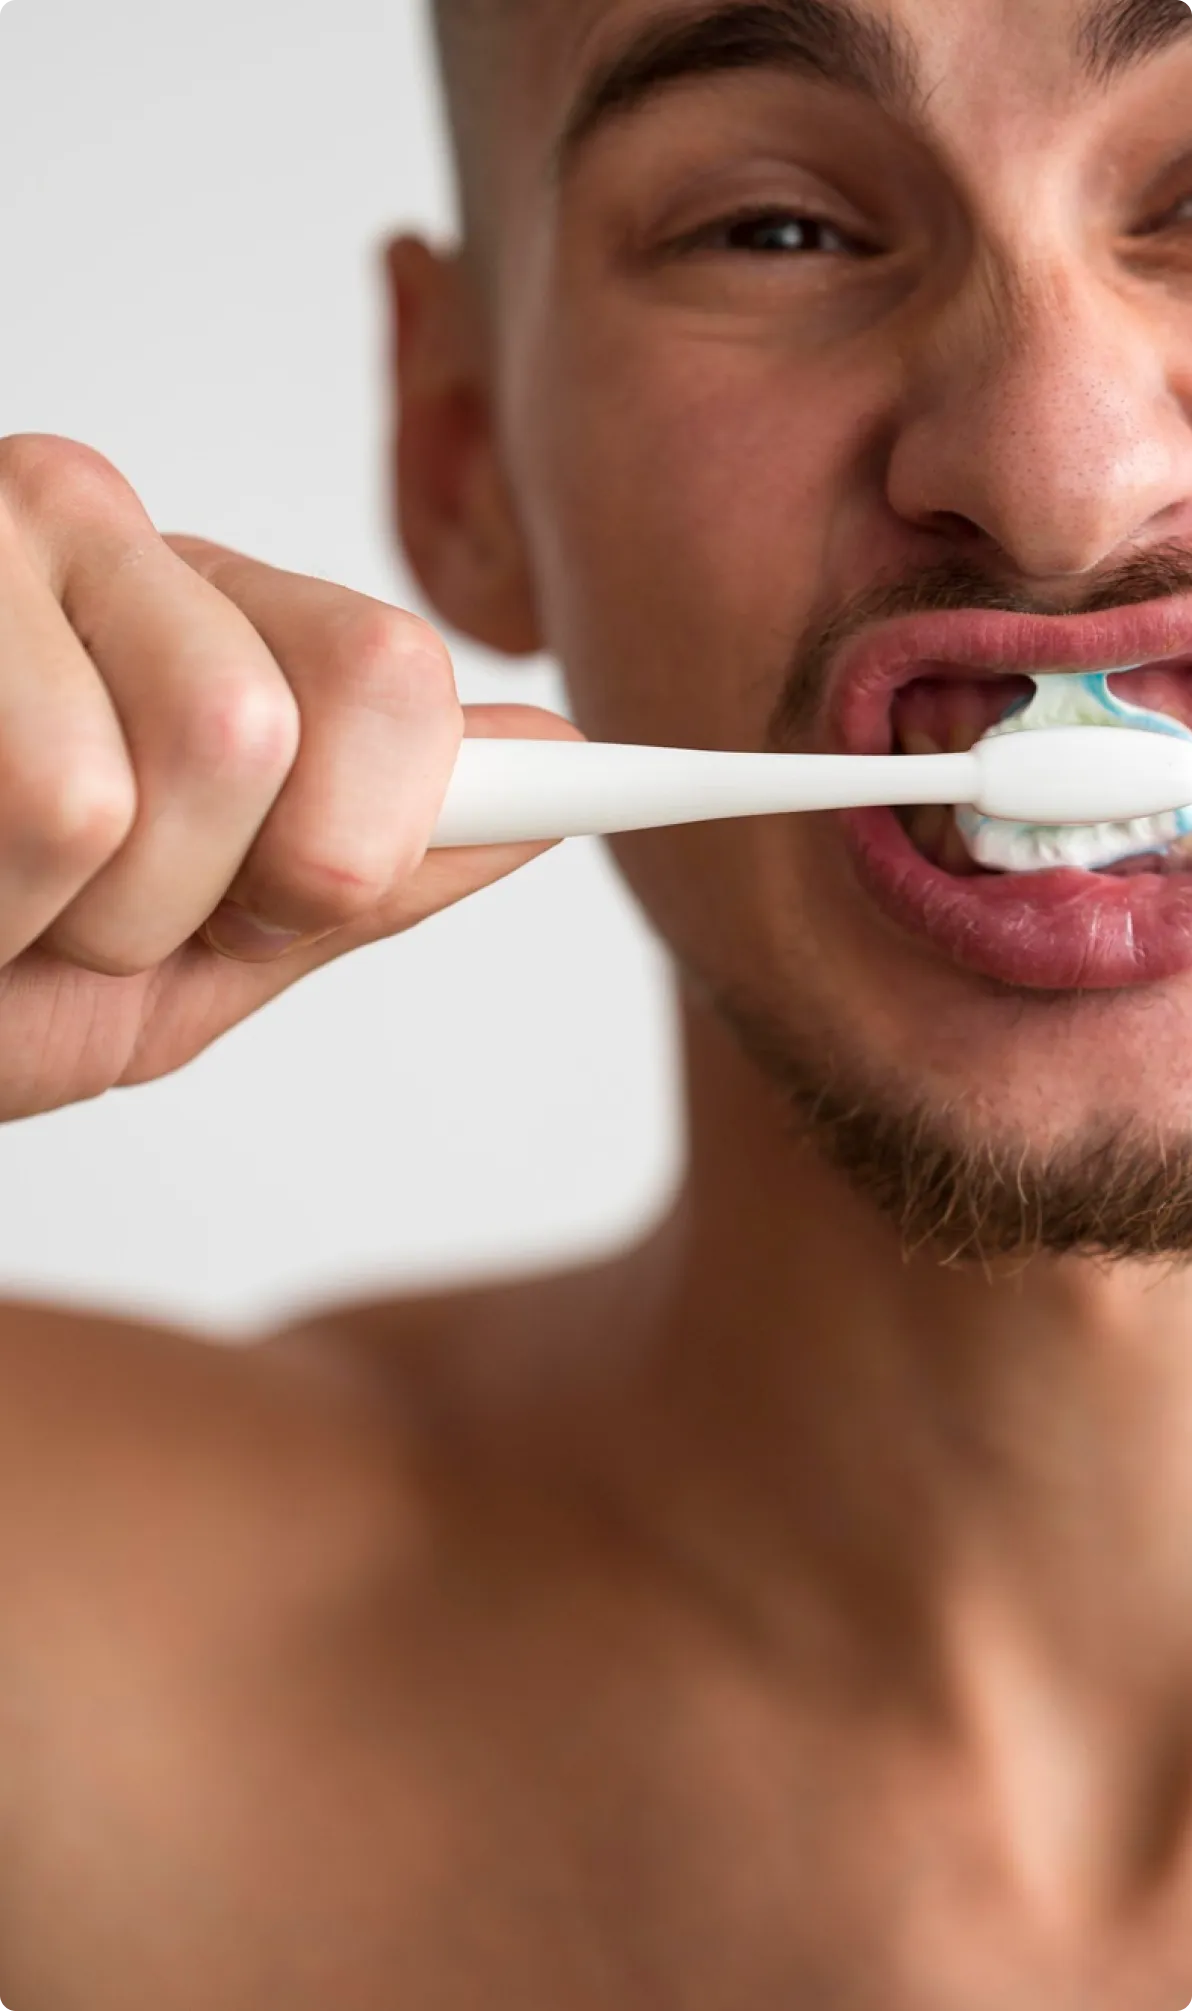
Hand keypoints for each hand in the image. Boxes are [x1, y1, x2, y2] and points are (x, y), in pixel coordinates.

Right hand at [0, 435, 580, 1121]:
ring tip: (13, 899)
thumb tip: (557, 773)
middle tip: (110, 914)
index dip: (417, 799)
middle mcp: (111, 538)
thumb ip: (362, 868)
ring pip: (218, 748)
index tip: (736, 783)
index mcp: (193, 623)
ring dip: (107, 912)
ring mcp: (16, 537)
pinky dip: (13, 908)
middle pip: (318, 718)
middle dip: (231, 891)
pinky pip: (71, 800)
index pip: (395, 677)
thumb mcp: (183, 949)